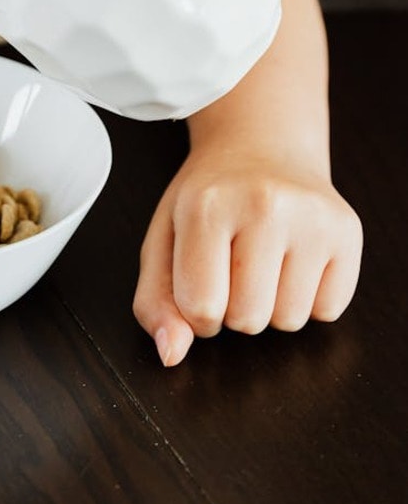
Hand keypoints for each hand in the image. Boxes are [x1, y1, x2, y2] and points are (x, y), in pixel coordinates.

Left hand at [133, 148, 361, 366]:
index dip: (196, 311)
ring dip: (270, 305)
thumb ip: (155, 302)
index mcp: (206, 206)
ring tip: (260, 260)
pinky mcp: (348, 231)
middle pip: (247, 320)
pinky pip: (328, 311)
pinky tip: (291, 259)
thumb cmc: (206, 200)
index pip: (201, 308)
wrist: (260, 148)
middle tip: (231, 264)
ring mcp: (312, 218)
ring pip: (289, 322)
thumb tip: (171, 355)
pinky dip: (307, 298)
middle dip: (233, 308)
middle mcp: (264, 206)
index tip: (199, 281)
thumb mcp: (163, 240)